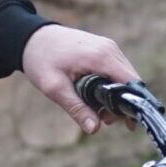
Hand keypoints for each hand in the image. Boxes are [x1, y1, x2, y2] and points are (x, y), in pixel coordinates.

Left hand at [20, 23, 139, 134]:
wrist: (32, 38)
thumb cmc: (41, 60)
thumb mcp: (54, 88)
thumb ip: (76, 108)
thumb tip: (94, 129)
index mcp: (102, 57)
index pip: (132, 83)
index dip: (134, 105)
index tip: (128, 125)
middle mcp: (110, 49)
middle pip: (131, 82)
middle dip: (122, 105)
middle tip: (104, 120)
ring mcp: (108, 47)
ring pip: (125, 77)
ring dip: (117, 96)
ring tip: (98, 112)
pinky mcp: (104, 49)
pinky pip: (116, 71)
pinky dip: (112, 86)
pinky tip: (97, 98)